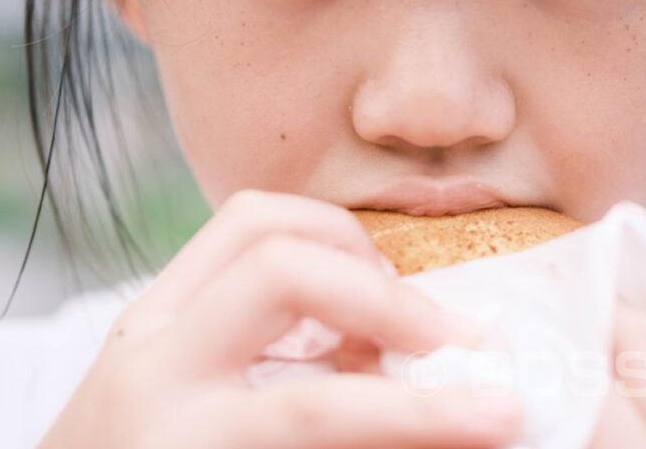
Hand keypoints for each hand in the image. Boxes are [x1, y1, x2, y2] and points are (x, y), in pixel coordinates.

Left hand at [38, 190, 522, 447]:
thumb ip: (347, 445)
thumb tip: (450, 425)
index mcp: (178, 438)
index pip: (316, 409)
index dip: (424, 414)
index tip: (500, 413)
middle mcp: (151, 363)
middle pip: (278, 267)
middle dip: (384, 295)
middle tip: (445, 341)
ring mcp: (145, 322)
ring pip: (255, 220)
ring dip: (344, 250)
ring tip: (388, 314)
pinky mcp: (151, 307)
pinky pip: (240, 237)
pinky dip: (307, 253)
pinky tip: (337, 315)